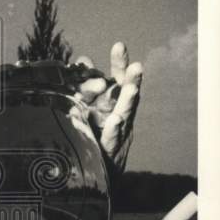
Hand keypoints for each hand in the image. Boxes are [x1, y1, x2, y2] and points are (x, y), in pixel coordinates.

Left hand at [74, 42, 142, 175]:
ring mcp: (118, 132)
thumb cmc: (93, 136)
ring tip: (131, 88)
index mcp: (113, 103)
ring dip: (128, 101)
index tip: (118, 45)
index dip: (119, 64)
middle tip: (136, 66)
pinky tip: (115, 120)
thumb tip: (83, 58)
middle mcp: (119, 114)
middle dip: (132, 80)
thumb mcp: (89, 107)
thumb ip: (89, 83)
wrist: (94, 174)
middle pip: (128, 95)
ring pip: (125, 115)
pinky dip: (115, 129)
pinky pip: (112, 138)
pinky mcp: (111, 150)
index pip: (117, 80)